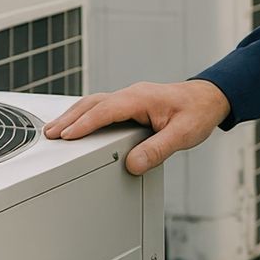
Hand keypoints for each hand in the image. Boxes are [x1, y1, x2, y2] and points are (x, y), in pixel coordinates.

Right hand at [43, 79, 231, 174]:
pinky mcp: (131, 103)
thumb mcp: (182, 135)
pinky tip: (78, 123)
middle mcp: (132, 95)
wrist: (209, 98)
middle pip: (93, 104)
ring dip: (74, 115)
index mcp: (141, 98)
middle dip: (69, 119)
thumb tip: (133, 164)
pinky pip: (102, 106)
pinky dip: (85, 114)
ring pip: (95, 103)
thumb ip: (157, 149)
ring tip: (55, 130)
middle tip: (50, 134)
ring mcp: (130, 97)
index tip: (67, 135)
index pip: (106, 110)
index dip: (85, 124)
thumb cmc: (198, 113)